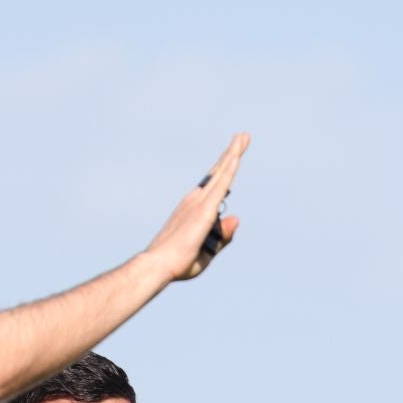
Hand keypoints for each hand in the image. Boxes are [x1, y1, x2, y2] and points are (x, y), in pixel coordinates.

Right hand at [142, 134, 247, 281]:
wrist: (159, 266)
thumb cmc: (177, 263)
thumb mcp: (207, 251)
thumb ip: (223, 236)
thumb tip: (236, 217)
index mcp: (194, 210)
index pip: (213, 186)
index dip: (224, 169)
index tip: (234, 156)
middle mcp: (195, 201)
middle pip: (218, 172)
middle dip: (231, 153)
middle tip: (243, 136)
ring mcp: (200, 203)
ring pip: (221, 173)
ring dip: (233, 153)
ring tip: (244, 137)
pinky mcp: (204, 209)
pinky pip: (221, 185)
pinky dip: (229, 169)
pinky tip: (236, 155)